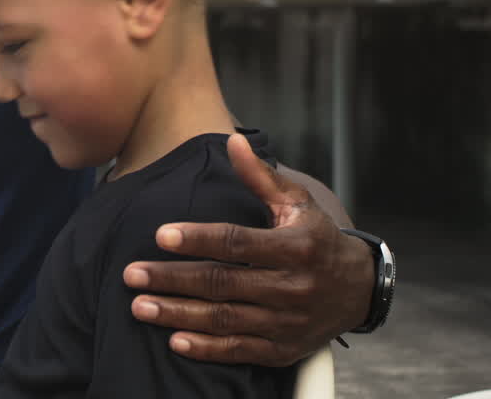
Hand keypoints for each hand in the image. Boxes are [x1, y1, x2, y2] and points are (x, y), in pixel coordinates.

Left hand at [123, 133, 374, 365]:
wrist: (360, 290)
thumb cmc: (318, 238)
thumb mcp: (297, 204)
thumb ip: (260, 176)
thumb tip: (231, 141)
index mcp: (295, 246)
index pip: (238, 242)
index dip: (198, 238)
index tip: (160, 235)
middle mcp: (292, 286)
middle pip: (222, 283)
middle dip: (172, 279)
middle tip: (131, 274)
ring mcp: (287, 321)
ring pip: (225, 319)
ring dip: (178, 315)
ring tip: (140, 306)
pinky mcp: (283, 349)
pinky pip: (239, 350)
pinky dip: (207, 348)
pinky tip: (175, 341)